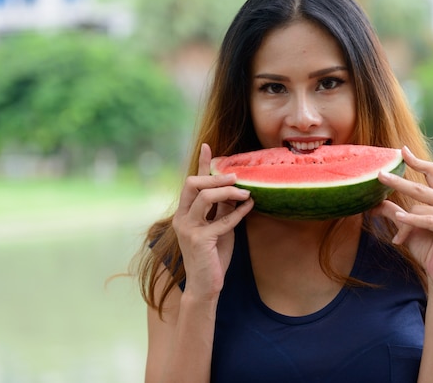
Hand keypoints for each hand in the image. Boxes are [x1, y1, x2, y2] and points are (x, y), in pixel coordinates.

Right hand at [172, 143, 253, 299]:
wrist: (206, 286)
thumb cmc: (212, 256)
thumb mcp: (218, 227)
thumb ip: (221, 209)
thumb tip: (235, 190)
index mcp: (184, 213)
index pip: (191, 183)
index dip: (200, 163)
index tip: (208, 146)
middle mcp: (181, 218)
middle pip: (192, 184)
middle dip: (215, 177)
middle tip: (236, 177)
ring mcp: (188, 228)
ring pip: (205, 196)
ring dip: (227, 191)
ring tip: (245, 192)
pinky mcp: (200, 240)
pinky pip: (222, 220)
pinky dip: (239, 212)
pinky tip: (251, 206)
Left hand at [373, 146, 432, 292]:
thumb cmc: (426, 248)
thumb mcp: (405, 227)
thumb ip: (393, 212)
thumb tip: (373, 204)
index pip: (432, 173)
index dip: (417, 161)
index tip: (402, 151)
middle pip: (422, 187)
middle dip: (399, 181)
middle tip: (379, 175)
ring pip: (421, 208)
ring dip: (404, 220)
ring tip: (396, 228)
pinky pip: (428, 221)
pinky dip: (413, 221)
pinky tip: (400, 218)